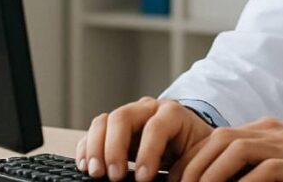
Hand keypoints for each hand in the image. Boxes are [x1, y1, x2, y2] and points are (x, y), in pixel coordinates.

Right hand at [74, 97, 213, 181]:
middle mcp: (148, 109)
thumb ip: (183, 164)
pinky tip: (87, 166)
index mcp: (173, 113)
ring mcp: (129, 115)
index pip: (156, 127)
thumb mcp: (195, 154)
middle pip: (123, 117)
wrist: (191, 140)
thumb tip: (169, 180)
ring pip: (104, 121)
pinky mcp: (115, 128)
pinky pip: (95, 131)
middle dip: (115, 148)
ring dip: (95, 148)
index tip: (143, 179)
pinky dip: (87, 148)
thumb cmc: (194, 149)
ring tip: (96, 173)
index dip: (148, 153)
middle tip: (113, 176)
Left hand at [178, 116, 282, 181]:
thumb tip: (221, 180)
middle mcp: (273, 132)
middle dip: (192, 166)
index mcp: (266, 129)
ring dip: (209, 174)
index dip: (192, 160)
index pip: (217, 137)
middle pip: (219, 139)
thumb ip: (257, 163)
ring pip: (235, 149)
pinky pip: (264, 171)